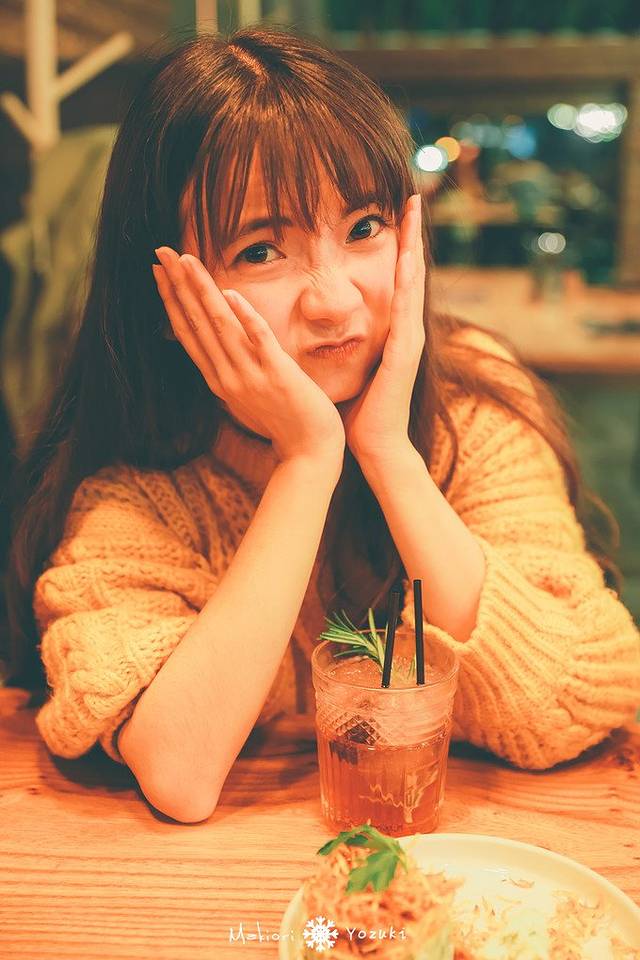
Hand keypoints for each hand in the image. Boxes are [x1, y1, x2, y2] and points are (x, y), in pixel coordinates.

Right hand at [152, 249, 344, 465]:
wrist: (309, 450)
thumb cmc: (281, 420)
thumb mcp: (246, 393)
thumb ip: (230, 366)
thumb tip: (218, 339)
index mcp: (217, 379)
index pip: (187, 333)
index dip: (171, 300)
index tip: (158, 270)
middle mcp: (227, 377)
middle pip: (196, 324)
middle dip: (178, 285)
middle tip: (161, 252)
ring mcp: (250, 376)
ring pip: (220, 327)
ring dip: (202, 292)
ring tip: (187, 262)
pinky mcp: (277, 375)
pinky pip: (259, 340)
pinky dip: (245, 317)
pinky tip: (231, 293)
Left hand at [338, 193, 425, 464]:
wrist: (374, 447)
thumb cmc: (358, 412)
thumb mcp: (348, 367)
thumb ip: (340, 344)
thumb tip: (316, 327)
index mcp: (390, 332)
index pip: (395, 279)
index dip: (396, 246)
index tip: (391, 213)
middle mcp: (404, 330)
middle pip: (410, 272)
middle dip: (411, 234)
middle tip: (412, 196)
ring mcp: (408, 340)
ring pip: (413, 283)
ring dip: (414, 246)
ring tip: (415, 212)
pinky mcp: (404, 354)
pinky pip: (405, 310)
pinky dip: (407, 282)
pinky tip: (407, 258)